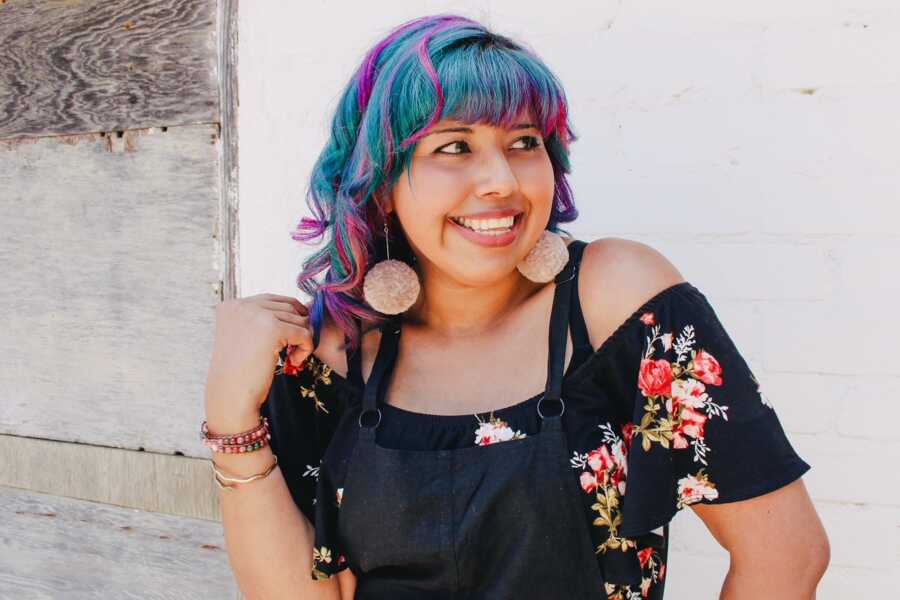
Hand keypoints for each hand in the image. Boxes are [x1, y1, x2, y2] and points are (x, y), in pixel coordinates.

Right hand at [204, 293, 312, 418]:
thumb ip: (261, 319)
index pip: (271, 299)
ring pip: (298, 319)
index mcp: (231, 305)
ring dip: (302, 339)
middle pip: (288, 306)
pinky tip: (294, 361)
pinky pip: (304, 333)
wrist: (230, 396)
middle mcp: (241, 305)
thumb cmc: (239, 372)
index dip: (288, 315)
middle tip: (294, 348)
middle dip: (297, 326)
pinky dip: (306, 347)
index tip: (291, 334)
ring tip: (291, 357)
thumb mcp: (243, 337)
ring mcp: (257, 315)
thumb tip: (300, 309)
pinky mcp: (273, 329)